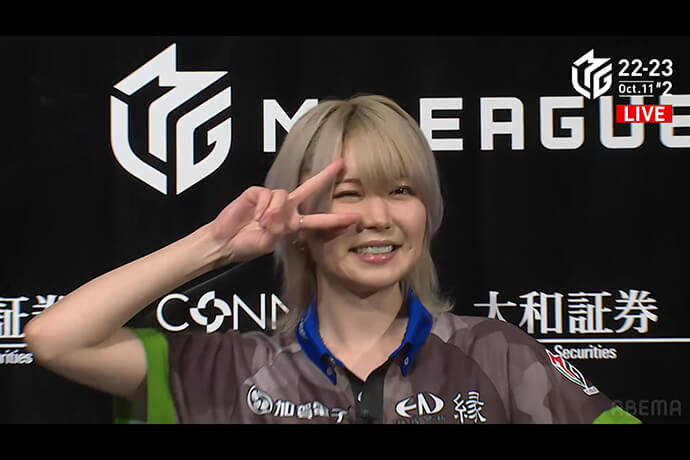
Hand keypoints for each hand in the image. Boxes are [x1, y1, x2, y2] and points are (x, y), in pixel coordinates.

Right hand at [209, 158, 360, 262]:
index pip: (319, 220)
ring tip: (261, 223)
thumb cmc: (249, 245)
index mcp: (293, 223)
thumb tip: (277, 212)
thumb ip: (279, 227)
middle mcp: (286, 208)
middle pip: (309, 188)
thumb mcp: (270, 242)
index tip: (355, 218)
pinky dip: (262, 206)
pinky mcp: (257, 192)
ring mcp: (272, 198)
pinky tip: (255, 215)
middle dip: (325, 176)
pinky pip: (267, 194)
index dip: (337, 220)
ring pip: (283, 195)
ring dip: (273, 212)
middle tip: (341, 164)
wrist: (226, 241)